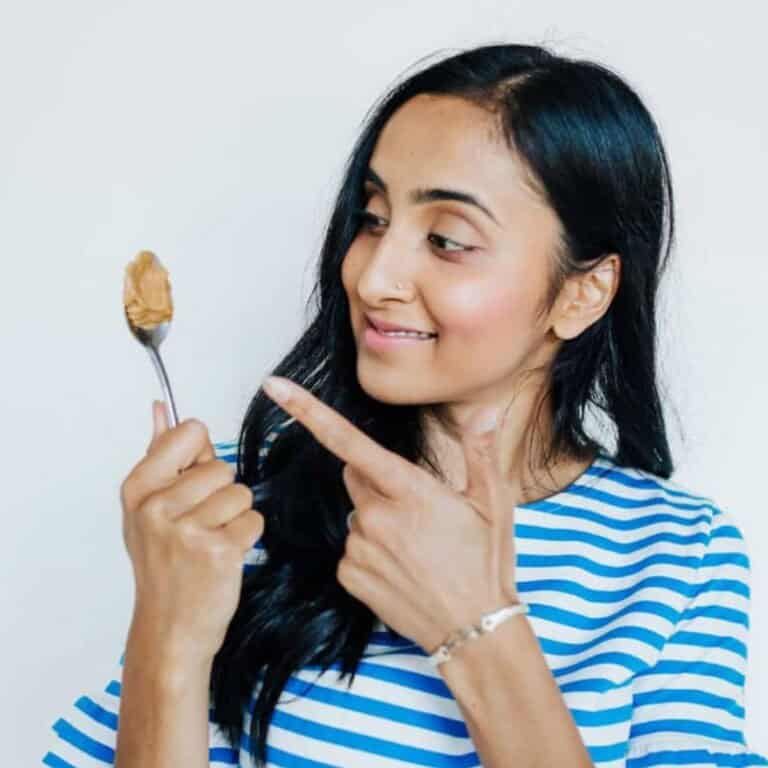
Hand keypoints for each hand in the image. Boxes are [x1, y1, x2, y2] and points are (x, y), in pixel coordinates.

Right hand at [119, 401, 263, 663]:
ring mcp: (187, 529)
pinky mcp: (218, 550)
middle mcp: (157, 506)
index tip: (191, 484)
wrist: (169, 630)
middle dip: (222, 494)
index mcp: (139, 487)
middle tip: (200, 525)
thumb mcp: (147, 510)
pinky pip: (254, 520)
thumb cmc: (163, 566)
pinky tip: (224, 556)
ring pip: (242, 494)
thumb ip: (161, 454)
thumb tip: (161, 407)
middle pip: (223, 467)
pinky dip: (247, 538)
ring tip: (211, 542)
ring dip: (236, 517)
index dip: (202, 457)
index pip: (190, 431)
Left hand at [261, 376, 519, 653]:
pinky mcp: (349, 576)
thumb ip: (480, 452)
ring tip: (415, 548)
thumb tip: (485, 412)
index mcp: (409, 490)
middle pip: (356, 476)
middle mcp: (376, 516)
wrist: (476, 631)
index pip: (349, 441)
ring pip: (356, 516)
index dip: (307, 410)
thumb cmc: (486, 563)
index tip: (274, 386)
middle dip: (377, 482)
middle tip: (416, 509)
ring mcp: (359, 548)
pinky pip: (350, 549)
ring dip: (377, 521)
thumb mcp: (493, 503)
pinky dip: (369, 553)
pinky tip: (400, 568)